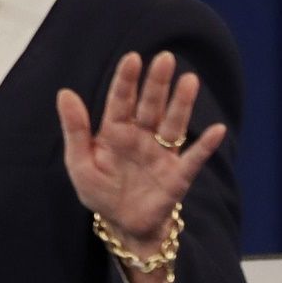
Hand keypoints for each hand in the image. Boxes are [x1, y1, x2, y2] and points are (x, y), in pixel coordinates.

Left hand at [57, 50, 226, 247]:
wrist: (121, 224)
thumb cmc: (99, 190)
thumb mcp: (79, 162)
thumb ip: (74, 129)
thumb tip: (65, 92)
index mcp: (115, 131)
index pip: (121, 100)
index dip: (126, 79)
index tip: (132, 58)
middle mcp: (141, 137)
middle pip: (150, 105)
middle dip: (157, 83)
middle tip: (165, 58)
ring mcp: (161, 154)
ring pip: (173, 124)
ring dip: (181, 104)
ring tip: (189, 80)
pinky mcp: (177, 176)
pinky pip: (194, 158)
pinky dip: (206, 145)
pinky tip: (216, 129)